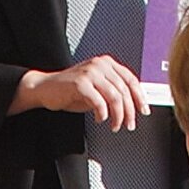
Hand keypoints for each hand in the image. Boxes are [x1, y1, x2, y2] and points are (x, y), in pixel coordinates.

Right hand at [12, 56, 143, 132]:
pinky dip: (103, 114)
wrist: (45, 88)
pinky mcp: (80, 83)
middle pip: (125, 90)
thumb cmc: (70, 90)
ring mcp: (90, 72)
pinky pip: (100, 102)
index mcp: (106, 63)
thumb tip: (132, 105)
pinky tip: (100, 119)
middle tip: (130, 124)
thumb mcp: (96, 88)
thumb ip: (113, 92)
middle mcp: (100, 65)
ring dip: (118, 116)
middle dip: (130, 111)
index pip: (131, 79)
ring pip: (115, 97)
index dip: (140, 97)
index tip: (143, 111)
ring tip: (115, 125)